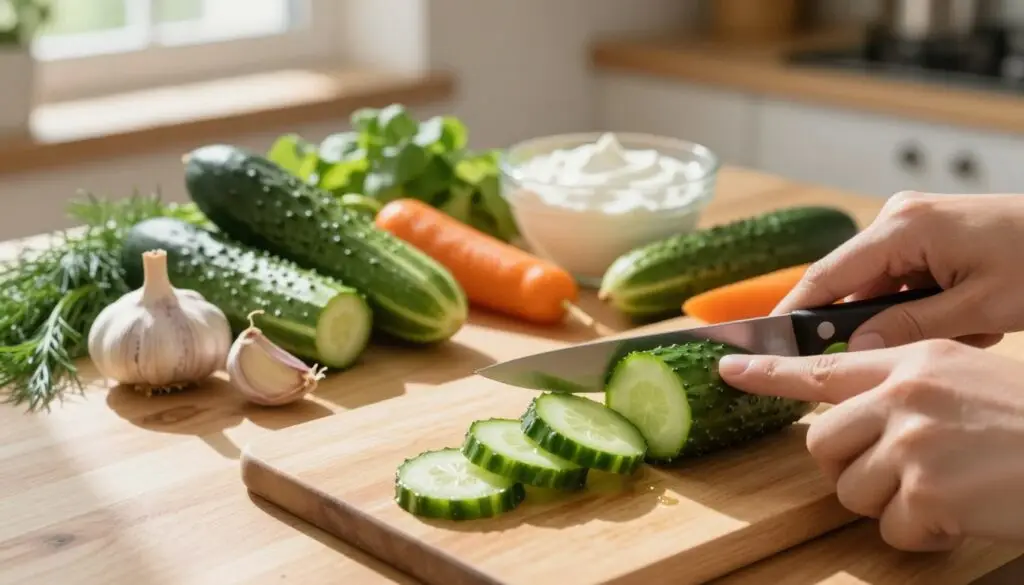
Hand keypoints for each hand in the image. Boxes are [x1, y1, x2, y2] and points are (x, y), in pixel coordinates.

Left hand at [718, 340, 1023, 551]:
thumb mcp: (963, 379)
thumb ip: (902, 386)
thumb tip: (848, 410)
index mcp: (913, 364)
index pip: (822, 368)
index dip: (768, 372)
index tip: (729, 368)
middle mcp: (904, 397)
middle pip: (822, 443)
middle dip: (848, 467)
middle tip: (897, 473)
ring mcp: (914, 444)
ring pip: (849, 490)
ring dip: (889, 504)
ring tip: (942, 491)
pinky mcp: (928, 492)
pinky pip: (890, 528)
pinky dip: (919, 534)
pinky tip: (958, 516)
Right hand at [774, 191, 1023, 349]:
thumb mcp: (979, 307)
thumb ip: (909, 328)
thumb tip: (855, 349)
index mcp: (901, 227)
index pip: (826, 277)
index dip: (794, 315)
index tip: (767, 346)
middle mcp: (898, 219)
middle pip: (853, 286)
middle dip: (879, 325)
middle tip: (912, 352)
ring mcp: (914, 225)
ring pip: (884, 290)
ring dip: (915, 320)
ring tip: (974, 327)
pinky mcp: (930, 236)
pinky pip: (908, 282)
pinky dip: (931, 308)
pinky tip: (976, 317)